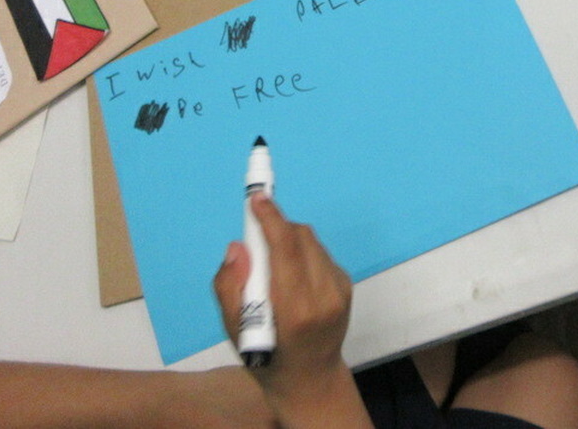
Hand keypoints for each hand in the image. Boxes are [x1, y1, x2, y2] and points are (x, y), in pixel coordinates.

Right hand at [214, 194, 361, 424]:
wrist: (310, 379)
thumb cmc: (265, 357)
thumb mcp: (235, 330)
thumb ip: (230, 287)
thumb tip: (238, 246)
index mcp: (296, 311)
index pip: (287, 251)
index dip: (272, 220)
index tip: (257, 198)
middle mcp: (325, 296)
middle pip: (302, 238)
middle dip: (277, 227)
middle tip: (256, 234)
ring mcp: (340, 290)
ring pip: (312, 243)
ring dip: (289, 242)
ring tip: (273, 265)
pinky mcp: (347, 286)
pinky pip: (320, 254)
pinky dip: (302, 255)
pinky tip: (292, 277)